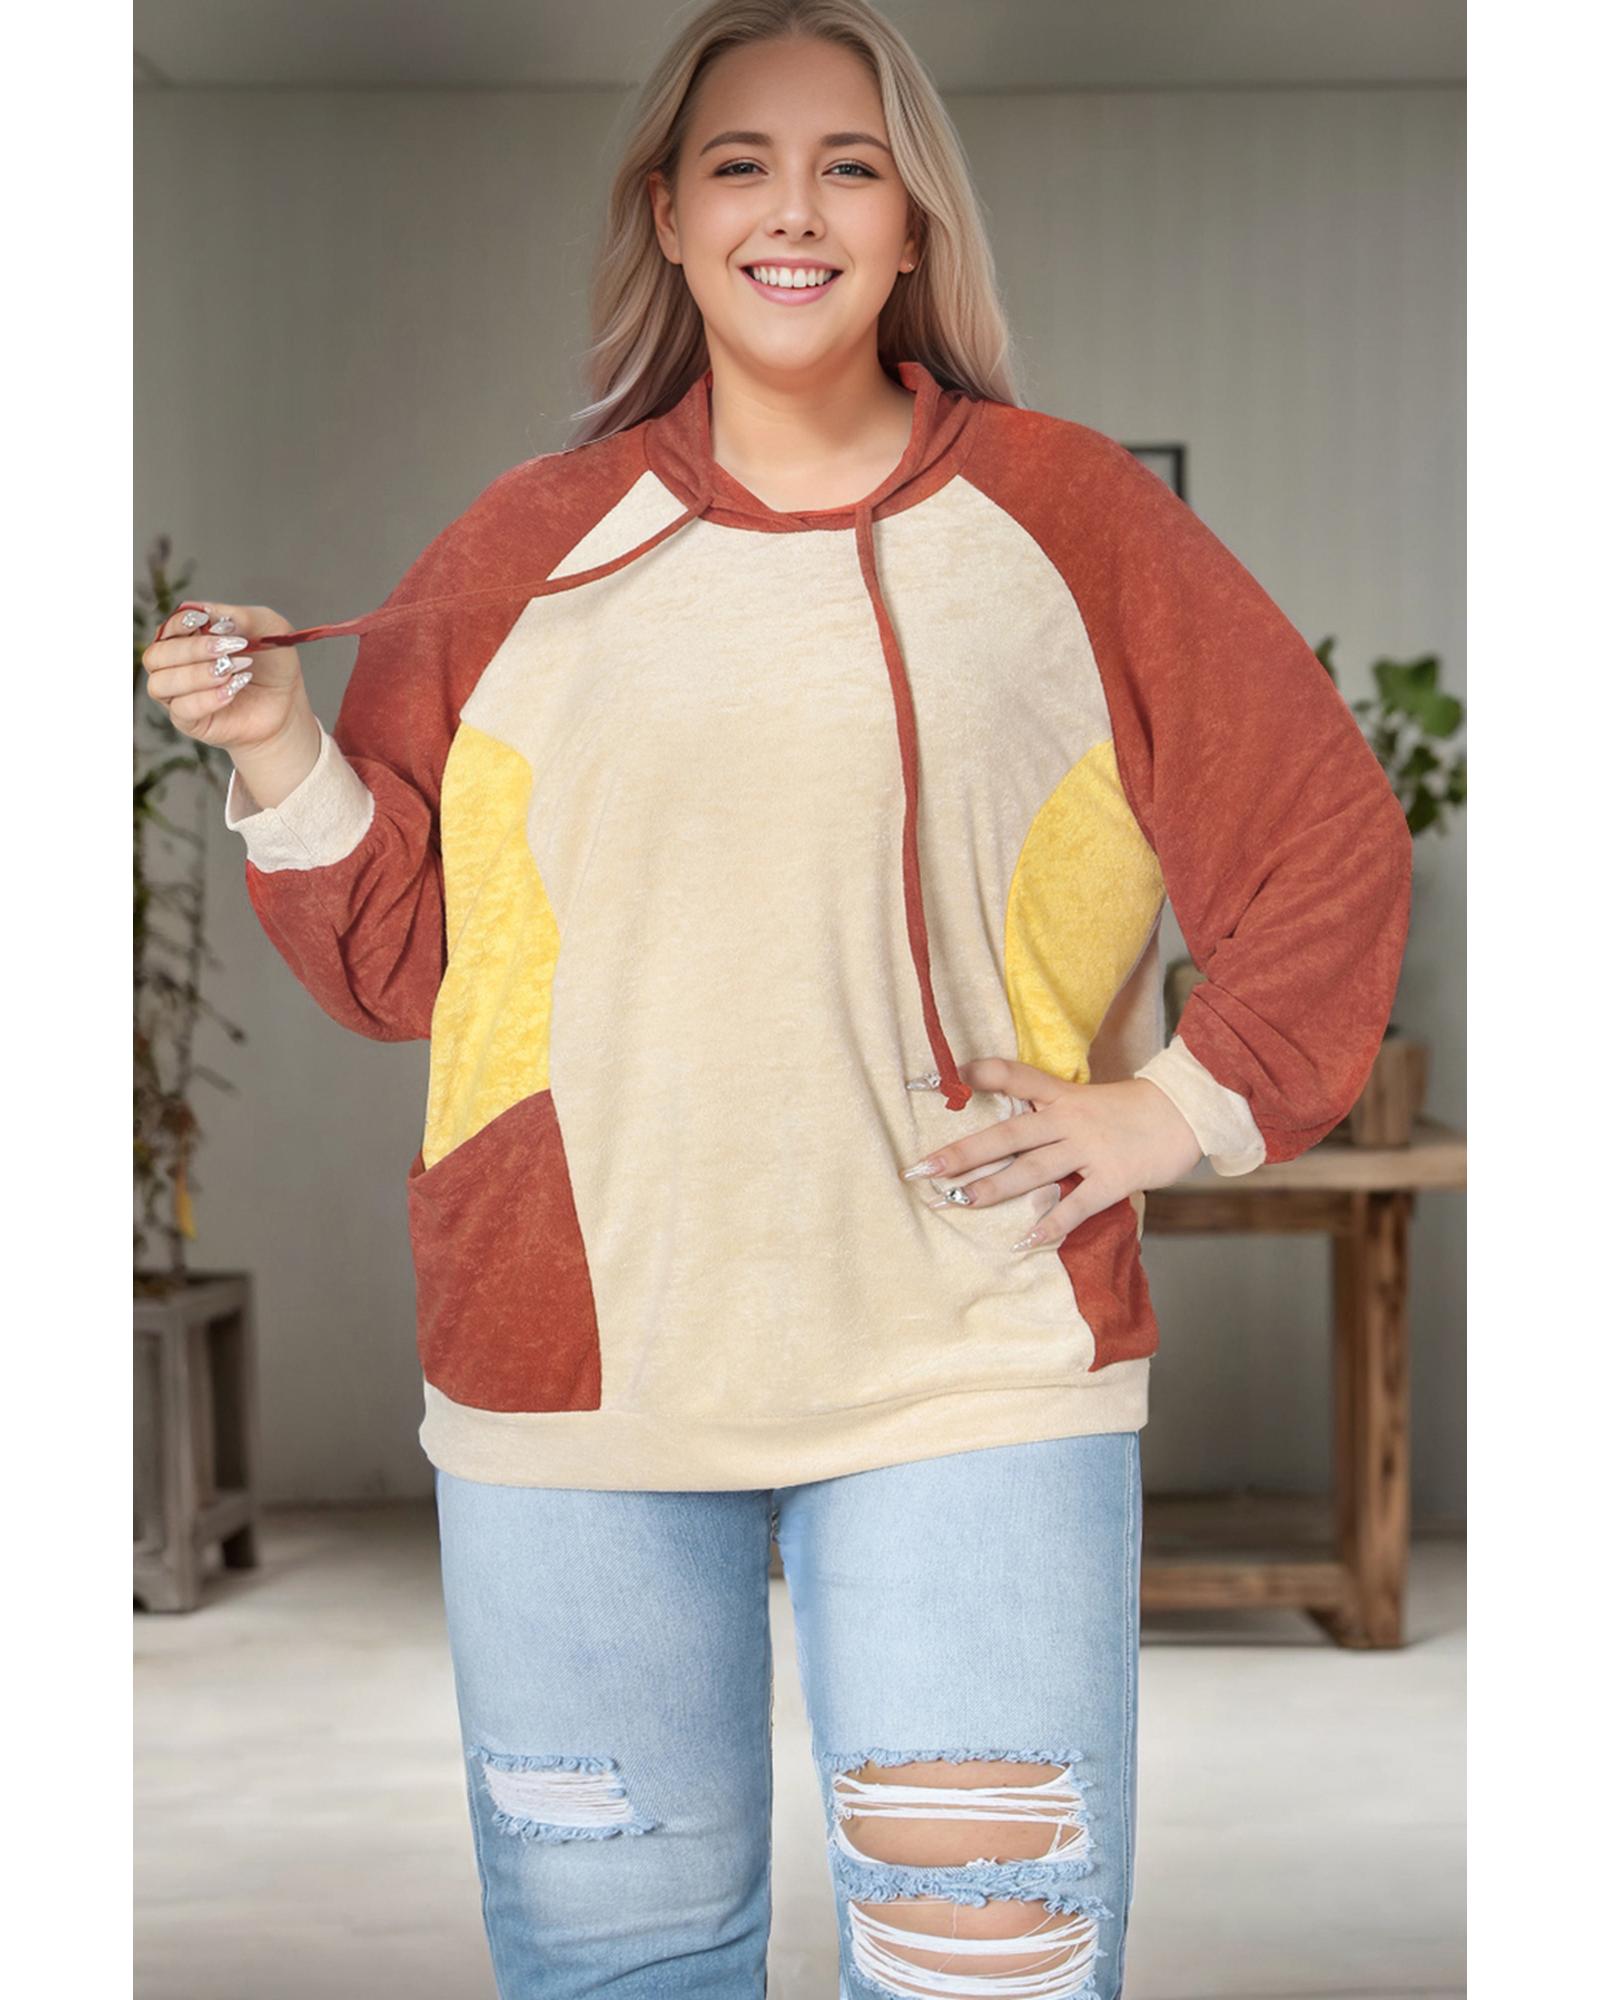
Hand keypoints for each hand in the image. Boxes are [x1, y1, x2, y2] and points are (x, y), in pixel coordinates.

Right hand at [140, 601, 307, 751]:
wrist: (288, 703)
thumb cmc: (273, 664)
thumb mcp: (268, 628)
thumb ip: (240, 616)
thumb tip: (208, 613)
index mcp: (187, 638)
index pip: (166, 628)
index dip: (179, 623)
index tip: (204, 620)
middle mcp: (175, 665)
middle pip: (156, 655)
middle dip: (191, 649)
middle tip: (227, 648)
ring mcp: (178, 695)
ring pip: (161, 683)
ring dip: (197, 675)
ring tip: (231, 671)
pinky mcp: (189, 721)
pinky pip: (182, 710)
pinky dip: (207, 699)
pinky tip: (231, 692)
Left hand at [902, 1055, 1204, 1251]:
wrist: (1189, 1111)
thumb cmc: (1135, 1108)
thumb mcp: (1087, 1097)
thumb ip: (1051, 1108)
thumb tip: (1011, 1129)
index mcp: (1061, 1095)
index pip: (1011, 1075)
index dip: (974, 1074)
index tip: (931, 1079)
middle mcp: (1068, 1119)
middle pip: (1007, 1133)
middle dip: (963, 1152)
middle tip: (922, 1168)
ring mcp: (1089, 1149)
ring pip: (1032, 1169)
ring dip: (994, 1188)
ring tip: (959, 1203)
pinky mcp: (1113, 1178)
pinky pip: (1077, 1205)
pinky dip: (1052, 1224)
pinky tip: (1026, 1240)